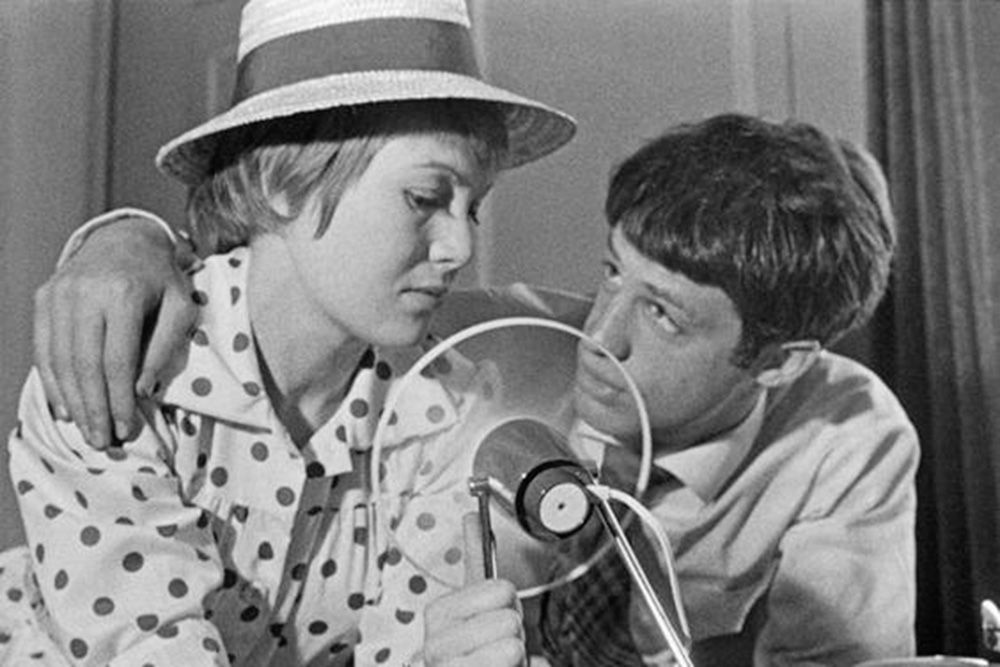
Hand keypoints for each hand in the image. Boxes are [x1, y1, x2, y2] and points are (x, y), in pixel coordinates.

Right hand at [33, 216, 198, 447]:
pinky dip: (51, 381)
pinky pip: (43, 347)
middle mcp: (84, 293)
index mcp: (122, 294)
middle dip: (94, 408)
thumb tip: (142, 392)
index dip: (119, 400)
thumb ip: (163, 348)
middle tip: (102, 442)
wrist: (125, 238)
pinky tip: (64, 407)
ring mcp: (58, 294)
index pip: (116, 361)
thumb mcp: (180, 307)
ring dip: (72, 401)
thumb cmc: (161, 279)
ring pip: (59, 360)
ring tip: (86, 431)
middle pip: (84, 365)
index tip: (126, 429)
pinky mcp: (44, 298)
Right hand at [422, 513, 526, 665]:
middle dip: (514, 631)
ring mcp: (445, 666)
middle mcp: (434, 644)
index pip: (501, 590)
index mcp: (438, 613)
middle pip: (509, 617)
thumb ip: (474, 556)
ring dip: (515, 654)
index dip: (508, 603)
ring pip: (513, 645)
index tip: (494, 614)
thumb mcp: (477, 600)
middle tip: (497, 642)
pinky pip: (512, 661)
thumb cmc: (479, 645)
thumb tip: (470, 516)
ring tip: (498, 661)